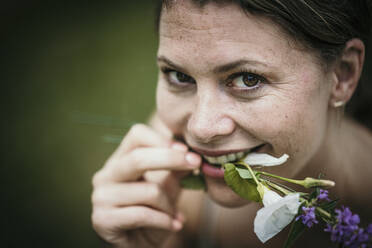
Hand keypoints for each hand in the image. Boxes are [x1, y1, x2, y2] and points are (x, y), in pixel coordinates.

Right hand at [91, 124, 200, 247]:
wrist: (139, 246)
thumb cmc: (153, 213)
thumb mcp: (168, 188)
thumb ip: (176, 170)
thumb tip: (192, 155)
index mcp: (119, 161)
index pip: (136, 135)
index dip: (162, 140)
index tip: (186, 152)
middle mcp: (106, 175)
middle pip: (137, 158)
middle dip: (171, 159)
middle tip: (196, 164)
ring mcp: (100, 197)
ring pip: (147, 191)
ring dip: (169, 204)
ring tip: (176, 215)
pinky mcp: (102, 219)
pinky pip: (142, 214)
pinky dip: (164, 221)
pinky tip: (174, 225)